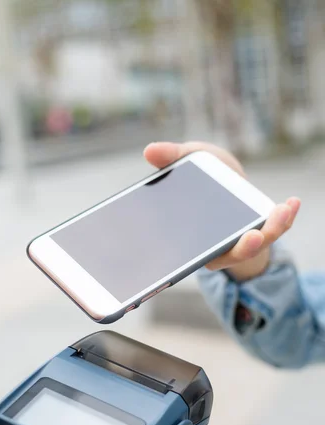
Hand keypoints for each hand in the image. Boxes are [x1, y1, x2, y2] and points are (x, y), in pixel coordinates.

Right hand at [144, 141, 300, 280]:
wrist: (226, 178)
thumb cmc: (204, 173)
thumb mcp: (189, 160)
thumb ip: (172, 158)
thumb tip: (149, 151)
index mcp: (191, 238)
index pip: (192, 254)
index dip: (199, 257)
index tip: (209, 253)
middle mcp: (216, 246)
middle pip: (230, 255)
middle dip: (243, 248)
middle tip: (253, 238)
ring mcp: (239, 240)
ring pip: (255, 244)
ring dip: (271, 230)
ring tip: (281, 211)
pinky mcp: (260, 231)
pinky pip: (274, 228)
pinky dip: (285, 216)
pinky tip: (292, 201)